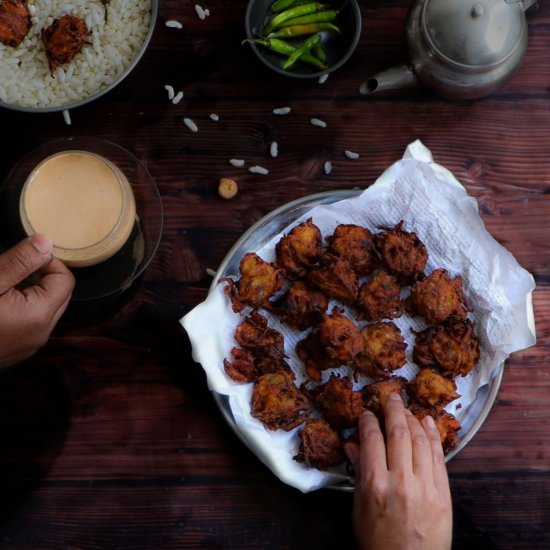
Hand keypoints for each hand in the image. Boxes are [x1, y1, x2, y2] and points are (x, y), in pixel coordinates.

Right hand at [0, 234, 74, 367]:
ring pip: (48, 308)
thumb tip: (46, 242)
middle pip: (60, 294)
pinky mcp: (20, 348)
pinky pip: (33, 322)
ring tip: (4, 286)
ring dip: (32, 292)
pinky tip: (1, 304)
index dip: (48, 262)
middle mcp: (42, 333)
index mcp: (39, 315)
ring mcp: (31, 343)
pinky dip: (24, 308)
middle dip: (42, 276)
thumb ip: (20, 261)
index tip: (25, 256)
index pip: (65, 279)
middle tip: (12, 270)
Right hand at [346, 393, 451, 549]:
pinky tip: (428, 422)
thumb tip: (352, 444)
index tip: (367, 413)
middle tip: (390, 396)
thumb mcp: (359, 508)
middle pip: (398, 433)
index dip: (369, 421)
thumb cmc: (377, 542)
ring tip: (406, 408)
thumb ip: (358, 472)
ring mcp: (425, 486)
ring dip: (413, 418)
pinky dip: (433, 436)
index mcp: (375, 485)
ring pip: (420, 440)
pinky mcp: (443, 493)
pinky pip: (438, 456)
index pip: (372, 439)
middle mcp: (401, 481)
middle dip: (393, 409)